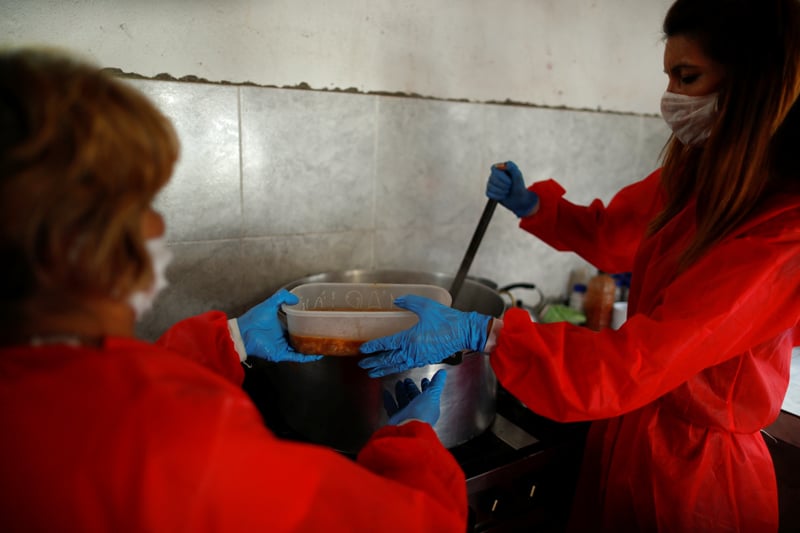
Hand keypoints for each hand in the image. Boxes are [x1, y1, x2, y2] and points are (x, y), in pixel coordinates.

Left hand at [236, 289, 322, 362]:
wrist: (244, 333)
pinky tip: (317, 355)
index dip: (306, 323)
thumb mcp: (270, 304)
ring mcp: (283, 346)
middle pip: (300, 337)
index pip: (297, 325)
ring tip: (325, 345)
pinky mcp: (281, 353)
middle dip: (312, 336)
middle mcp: (283, 336)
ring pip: (301, 348)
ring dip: (312, 348)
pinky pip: (297, 357)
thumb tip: (295, 298)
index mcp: (282, 325)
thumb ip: (281, 297)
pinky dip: (307, 357)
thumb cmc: (254, 319)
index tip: (317, 320)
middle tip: (325, 333)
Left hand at [358, 295, 490, 377]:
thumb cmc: (447, 319)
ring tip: (372, 372)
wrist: (464, 332)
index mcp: (411, 338)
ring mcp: (420, 357)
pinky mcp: (426, 360)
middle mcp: (413, 351)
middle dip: (374, 362)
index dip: (374, 347)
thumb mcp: (426, 306)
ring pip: (397, 366)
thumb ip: (409, 302)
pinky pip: (407, 366)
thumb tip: (396, 300)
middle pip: (389, 359)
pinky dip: (396, 368)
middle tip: (363, 364)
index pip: (387, 344)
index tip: (363, 349)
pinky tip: (393, 368)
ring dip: (383, 369)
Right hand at [384, 369, 446, 426]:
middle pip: (415, 397)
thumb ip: (437, 383)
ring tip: (399, 383)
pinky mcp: (396, 419)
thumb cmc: (422, 413)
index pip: (429, 394)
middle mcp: (419, 411)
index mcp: (430, 406)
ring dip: (401, 392)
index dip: (427, 386)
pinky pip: (392, 407)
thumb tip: (442, 372)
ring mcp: (407, 415)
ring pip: (404, 401)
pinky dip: (389, 399)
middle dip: (412, 388)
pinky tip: (386, 392)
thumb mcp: (432, 394)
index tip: (424, 379)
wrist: (407, 429)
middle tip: (408, 380)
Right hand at [486, 160, 538, 216]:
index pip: (494, 168)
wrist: (519, 200)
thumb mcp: (518, 176)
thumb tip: (504, 164)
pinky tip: (503, 196)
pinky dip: (498, 196)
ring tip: (507, 191)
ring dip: (501, 191)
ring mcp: (491, 183)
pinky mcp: (489, 191)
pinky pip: (489, 193)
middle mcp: (494, 174)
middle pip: (492, 178)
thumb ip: (513, 168)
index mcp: (501, 168)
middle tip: (510, 187)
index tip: (510, 181)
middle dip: (503, 185)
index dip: (501, 176)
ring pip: (490, 187)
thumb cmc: (519, 186)